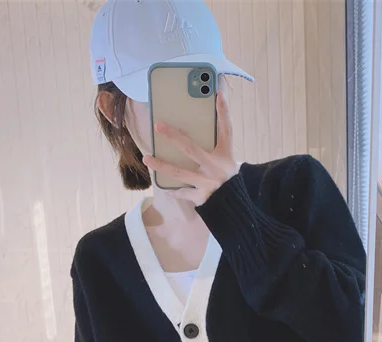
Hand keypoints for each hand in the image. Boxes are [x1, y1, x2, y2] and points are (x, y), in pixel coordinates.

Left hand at [143, 88, 237, 205]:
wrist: (235, 207)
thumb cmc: (228, 180)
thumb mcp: (227, 162)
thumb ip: (214, 149)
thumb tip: (190, 135)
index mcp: (226, 155)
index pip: (226, 130)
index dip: (224, 112)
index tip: (217, 94)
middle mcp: (216, 168)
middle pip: (191, 148)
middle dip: (174, 136)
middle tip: (159, 125)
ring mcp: (207, 183)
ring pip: (180, 172)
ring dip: (161, 165)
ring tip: (146, 159)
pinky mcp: (201, 197)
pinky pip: (182, 191)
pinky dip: (172, 189)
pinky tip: (162, 186)